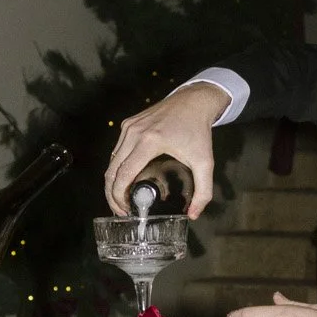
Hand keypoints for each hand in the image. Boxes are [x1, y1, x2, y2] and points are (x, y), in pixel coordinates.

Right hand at [104, 83, 224, 217]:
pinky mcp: (128, 124)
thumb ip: (203, 191)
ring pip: (111, 161)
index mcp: (149, 142)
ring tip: (123, 198)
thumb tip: (193, 215)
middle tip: (121, 210)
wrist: (194, 101)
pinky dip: (117, 167)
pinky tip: (126, 179)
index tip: (126, 210)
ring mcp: (129, 127)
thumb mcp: (205, 162)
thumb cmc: (198, 130)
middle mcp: (134, 133)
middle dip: (112, 194)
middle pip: (111, 170)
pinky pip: (117, 150)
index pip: (123, 174)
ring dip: (113, 181)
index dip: (119, 196)